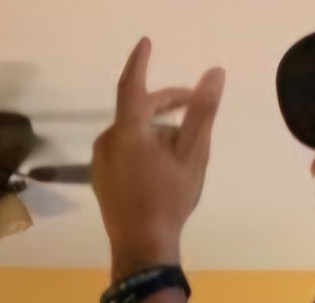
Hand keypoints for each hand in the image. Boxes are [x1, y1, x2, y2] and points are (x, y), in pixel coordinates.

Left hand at [91, 39, 224, 279]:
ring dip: (157, 129)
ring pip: (132, 131)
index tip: (145, 43)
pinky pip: (123, 149)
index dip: (139, 61)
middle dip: (166, 103)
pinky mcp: (100, 178)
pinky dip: (143, 145)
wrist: (141, 246)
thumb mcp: (193, 154)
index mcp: (127, 132)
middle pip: (137, 109)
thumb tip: (214, 74)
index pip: (132, 85)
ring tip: (183, 146)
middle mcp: (107, 141)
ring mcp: (100, 161)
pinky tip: (162, 164)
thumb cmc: (169, 199)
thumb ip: (202, 111)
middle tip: (193, 105)